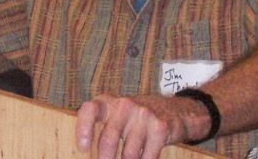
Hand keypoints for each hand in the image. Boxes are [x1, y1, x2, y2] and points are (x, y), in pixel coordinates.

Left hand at [75, 94, 209, 158]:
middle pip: (108, 139)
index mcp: (109, 103)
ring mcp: (143, 115)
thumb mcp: (117, 116)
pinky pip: (147, 158)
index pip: (90, 110)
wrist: (174, 111)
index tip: (83, 149)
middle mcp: (125, 105)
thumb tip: (87, 155)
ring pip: (128, 154)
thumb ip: (103, 129)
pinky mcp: (159, 127)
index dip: (83, 129)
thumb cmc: (135, 119)